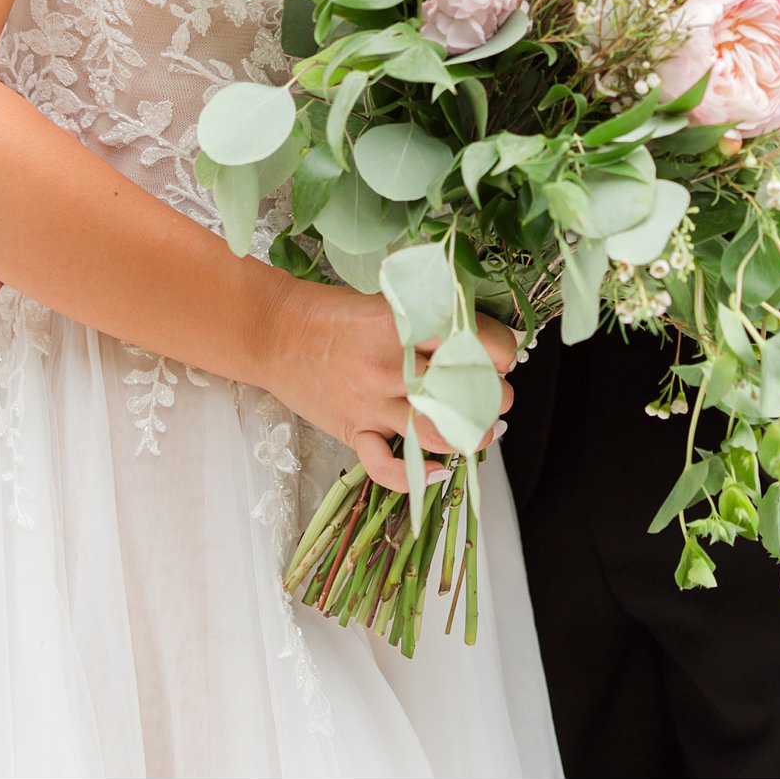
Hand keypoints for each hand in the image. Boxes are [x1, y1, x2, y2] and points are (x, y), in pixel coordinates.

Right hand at [259, 280, 515, 492]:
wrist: (275, 332)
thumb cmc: (332, 314)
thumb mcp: (386, 302)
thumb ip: (427, 320)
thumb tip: (478, 340)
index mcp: (400, 323)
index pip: (469, 338)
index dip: (499, 349)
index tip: (504, 355)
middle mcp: (388, 365)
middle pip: (461, 389)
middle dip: (494, 396)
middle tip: (498, 393)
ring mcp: (370, 403)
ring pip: (436, 433)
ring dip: (471, 436)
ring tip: (484, 429)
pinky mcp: (352, 431)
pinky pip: (387, 467)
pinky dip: (417, 476)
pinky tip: (438, 470)